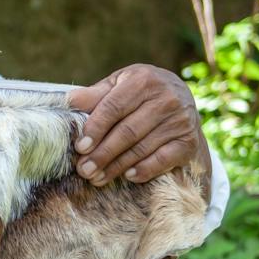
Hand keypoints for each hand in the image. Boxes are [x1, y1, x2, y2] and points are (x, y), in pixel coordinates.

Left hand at [66, 64, 202, 185]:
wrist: (182, 98)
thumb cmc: (141, 92)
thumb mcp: (120, 85)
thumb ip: (96, 95)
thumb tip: (70, 101)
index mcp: (143, 80)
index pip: (114, 107)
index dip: (96, 128)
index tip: (80, 147)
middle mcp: (165, 98)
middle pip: (128, 131)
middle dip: (103, 153)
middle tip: (84, 170)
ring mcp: (180, 120)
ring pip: (142, 148)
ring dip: (117, 166)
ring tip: (97, 178)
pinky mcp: (188, 141)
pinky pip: (164, 159)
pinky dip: (145, 169)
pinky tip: (127, 176)